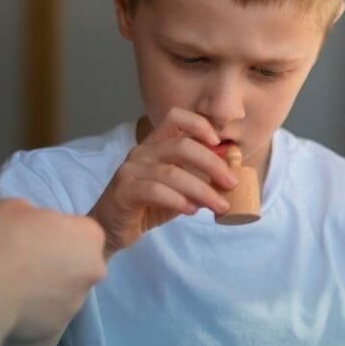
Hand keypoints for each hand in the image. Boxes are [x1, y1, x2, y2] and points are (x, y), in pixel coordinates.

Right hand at [0, 199, 106, 342]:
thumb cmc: (1, 239)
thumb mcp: (12, 207)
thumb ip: (33, 215)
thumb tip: (33, 228)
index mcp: (89, 236)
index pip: (82, 229)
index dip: (57, 231)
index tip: (35, 235)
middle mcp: (93, 271)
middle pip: (78, 262)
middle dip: (58, 261)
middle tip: (25, 260)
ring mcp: (77, 303)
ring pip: (64, 290)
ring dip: (47, 287)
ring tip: (14, 286)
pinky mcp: (57, 329)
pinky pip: (47, 314)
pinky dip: (34, 310)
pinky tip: (11, 305)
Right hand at [88, 107, 236, 256]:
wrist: (112, 228)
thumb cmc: (148, 205)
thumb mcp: (179, 189)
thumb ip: (199, 179)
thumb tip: (230, 176)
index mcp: (155, 144)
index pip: (176, 117)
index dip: (199, 124)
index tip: (220, 143)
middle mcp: (142, 151)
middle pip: (181, 146)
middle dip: (212, 164)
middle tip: (231, 183)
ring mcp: (130, 170)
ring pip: (171, 172)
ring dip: (201, 190)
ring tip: (219, 205)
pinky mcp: (123, 190)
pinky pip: (154, 190)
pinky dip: (177, 200)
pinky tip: (191, 210)